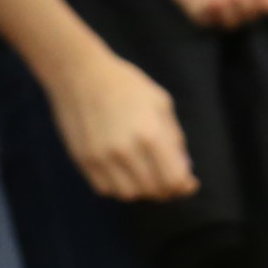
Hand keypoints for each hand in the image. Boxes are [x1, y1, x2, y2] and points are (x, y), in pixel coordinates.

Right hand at [46, 44, 195, 199]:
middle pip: (154, 191)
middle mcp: (125, 150)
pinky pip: (105, 189)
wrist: (79, 72)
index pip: (174, 180)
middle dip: (167, 190)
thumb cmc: (126, 86)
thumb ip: (175, 139)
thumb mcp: (161, 104)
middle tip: (168, 179)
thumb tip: (185, 170)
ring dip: (142, 190)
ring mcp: (101, 157)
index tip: (188, 182)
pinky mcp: (83, 159)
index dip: (184, 186)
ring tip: (145, 174)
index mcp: (150, 134)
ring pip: (129, 195)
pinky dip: (118, 187)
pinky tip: (124, 172)